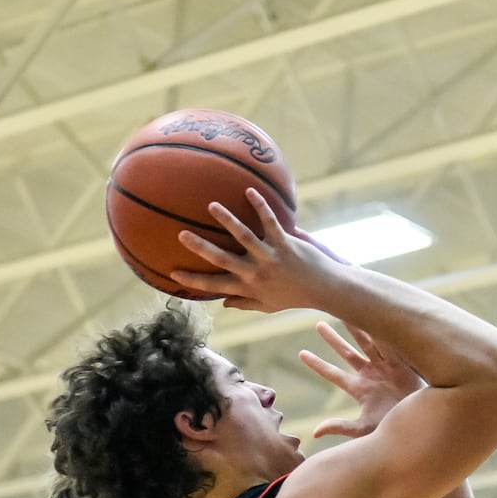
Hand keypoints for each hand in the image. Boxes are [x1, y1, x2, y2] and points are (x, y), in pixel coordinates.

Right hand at [170, 189, 342, 312]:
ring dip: (227, 220)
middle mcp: (255, 273)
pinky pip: (270, 222)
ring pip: (244, 237)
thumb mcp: (268, 305)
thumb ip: (244, 303)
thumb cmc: (294, 296)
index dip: (193, 280)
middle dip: (201, 247)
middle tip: (181, 234)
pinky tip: (249, 191)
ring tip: (211, 206)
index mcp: (248, 287)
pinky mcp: (285, 244)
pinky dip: (260, 207)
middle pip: (222, 259)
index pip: (214, 285)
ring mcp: (270, 257)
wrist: (324, 288)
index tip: (172, 271)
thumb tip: (223, 304)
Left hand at [299, 322, 423, 438]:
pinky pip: (388, 340)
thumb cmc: (396, 428)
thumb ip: (340, 427)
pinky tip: (372, 312)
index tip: (301, 354)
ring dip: (355, 326)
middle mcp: (371, 375)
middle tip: (318, 324)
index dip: (317, 364)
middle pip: (348, 352)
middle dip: (333, 339)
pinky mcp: (403, 361)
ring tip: (343, 309)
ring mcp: (387, 367)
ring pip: (367, 341)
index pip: (333, 374)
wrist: (426, 422)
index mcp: (360, 389)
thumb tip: (314, 432)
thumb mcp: (365, 428)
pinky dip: (380, 328)